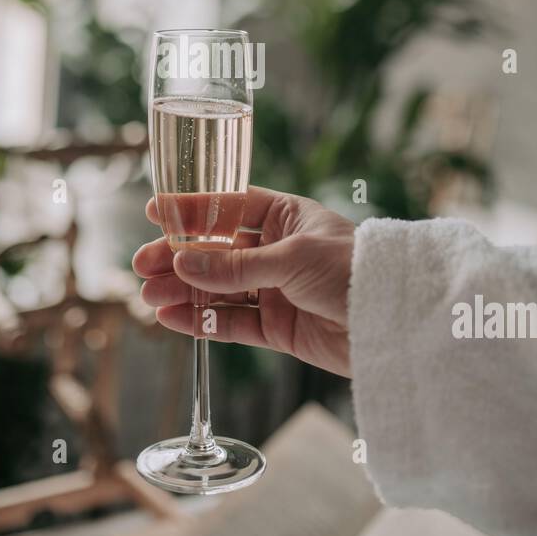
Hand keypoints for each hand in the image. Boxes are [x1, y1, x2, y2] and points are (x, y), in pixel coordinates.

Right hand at [132, 186, 355, 376]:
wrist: (393, 320)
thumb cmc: (353, 270)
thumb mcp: (292, 258)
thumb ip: (236, 265)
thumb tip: (183, 264)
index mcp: (287, 216)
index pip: (229, 208)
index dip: (191, 211)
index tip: (154, 212)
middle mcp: (278, 250)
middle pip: (216, 252)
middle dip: (178, 258)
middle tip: (143, 266)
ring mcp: (277, 290)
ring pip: (219, 289)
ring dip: (183, 292)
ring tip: (149, 297)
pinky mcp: (279, 327)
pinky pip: (232, 322)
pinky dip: (202, 321)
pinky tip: (173, 319)